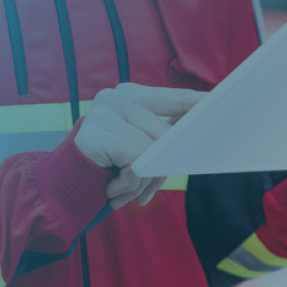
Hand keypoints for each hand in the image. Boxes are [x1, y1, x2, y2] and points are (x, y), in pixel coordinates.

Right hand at [74, 83, 204, 208]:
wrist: (64, 183)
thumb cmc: (108, 164)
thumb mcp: (138, 146)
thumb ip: (161, 136)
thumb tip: (196, 135)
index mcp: (132, 95)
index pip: (176, 97)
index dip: (200, 103)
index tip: (222, 104)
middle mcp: (117, 96)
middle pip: (166, 134)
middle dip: (161, 169)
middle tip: (146, 190)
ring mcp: (102, 112)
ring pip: (151, 151)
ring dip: (143, 183)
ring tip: (125, 191)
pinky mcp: (93, 134)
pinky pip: (133, 163)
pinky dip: (129, 184)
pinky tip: (112, 189)